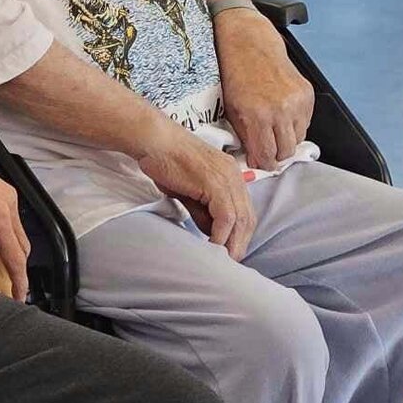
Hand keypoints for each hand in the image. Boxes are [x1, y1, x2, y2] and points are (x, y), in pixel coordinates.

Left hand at [0, 133, 29, 300]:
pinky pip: (13, 220)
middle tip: (5, 285)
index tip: (18, 296)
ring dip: (11, 251)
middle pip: (22, 246)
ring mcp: (10, 196)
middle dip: (16, 267)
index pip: (15, 256)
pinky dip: (6, 235)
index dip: (19, 279)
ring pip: (19, 233)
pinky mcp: (6, 191)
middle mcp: (11, 204)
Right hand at [136, 116, 257, 259]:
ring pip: (240, 219)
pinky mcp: (215, 182)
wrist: (155, 141)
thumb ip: (203, 210)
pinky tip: (212, 246)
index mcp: (231, 175)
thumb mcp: (190, 191)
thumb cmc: (167, 162)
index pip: (245, 211)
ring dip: (232, 243)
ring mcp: (227, 178)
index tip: (230, 251)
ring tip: (222, 260)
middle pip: (248, 218)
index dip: (240, 234)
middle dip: (240, 243)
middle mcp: (234, 176)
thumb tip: (212, 232)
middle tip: (229, 262)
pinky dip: (221, 235)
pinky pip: (226, 216)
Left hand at [214, 10, 314, 170]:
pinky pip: (306, 122)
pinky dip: (295, 123)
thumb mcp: (231, 109)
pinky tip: (282, 113)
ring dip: (287, 139)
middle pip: (286, 152)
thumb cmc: (236, 73)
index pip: (267, 157)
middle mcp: (280, 110)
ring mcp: (297, 102)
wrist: (250, 44)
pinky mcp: (307, 94)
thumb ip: (245, 136)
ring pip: (298, 139)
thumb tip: (254, 158)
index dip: (263, 163)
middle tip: (267, 149)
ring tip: (273, 129)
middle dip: (276, 155)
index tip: (260, 162)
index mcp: (257, 116)